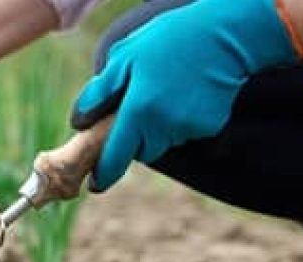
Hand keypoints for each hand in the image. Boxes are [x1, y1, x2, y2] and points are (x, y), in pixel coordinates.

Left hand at [70, 0, 301, 190]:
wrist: (224, 35)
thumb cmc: (167, 40)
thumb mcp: (123, 57)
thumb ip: (98, 93)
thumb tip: (78, 122)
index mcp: (139, 111)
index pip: (116, 156)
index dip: (104, 173)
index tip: (96, 184)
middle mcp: (165, 126)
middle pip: (141, 151)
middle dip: (134, 138)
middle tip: (137, 107)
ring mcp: (189, 129)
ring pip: (163, 142)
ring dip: (157, 128)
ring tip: (164, 92)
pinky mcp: (209, 127)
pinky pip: (184, 133)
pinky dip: (179, 120)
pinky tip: (185, 94)